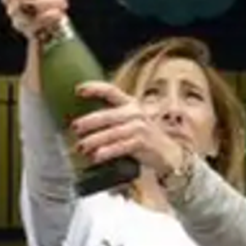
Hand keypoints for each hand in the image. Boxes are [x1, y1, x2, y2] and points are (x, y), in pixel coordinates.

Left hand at [69, 81, 185, 176]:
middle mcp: (135, 113)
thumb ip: (112, 120)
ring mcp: (140, 127)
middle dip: (89, 121)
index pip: (111, 91)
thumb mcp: (131, 122)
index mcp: (130, 104)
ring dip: (94, 141)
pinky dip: (106, 152)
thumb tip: (83, 127)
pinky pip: (120, 147)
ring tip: (81, 146)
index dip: (94, 88)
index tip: (78, 90)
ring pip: (111, 133)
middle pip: (107, 115)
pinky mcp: (142, 142)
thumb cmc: (145, 137)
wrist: (169, 153)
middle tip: (75, 127)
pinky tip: (96, 156)